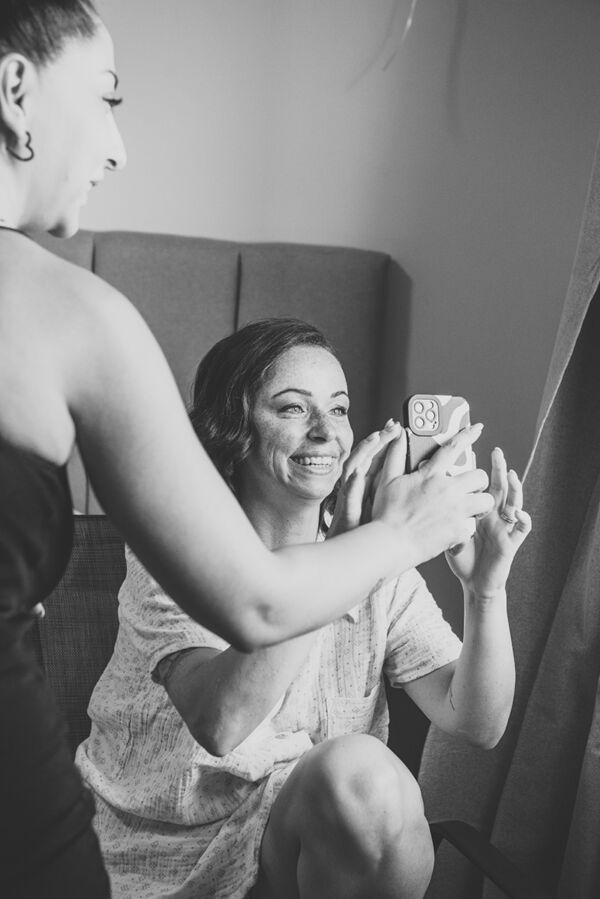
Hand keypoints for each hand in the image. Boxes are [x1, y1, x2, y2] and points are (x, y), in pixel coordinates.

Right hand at [327, 419, 401, 538]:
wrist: (346, 565)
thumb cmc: (364, 540)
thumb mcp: (379, 515)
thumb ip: (392, 496)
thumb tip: (412, 481)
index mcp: (367, 490)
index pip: (377, 460)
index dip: (385, 441)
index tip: (396, 426)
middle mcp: (357, 491)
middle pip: (367, 460)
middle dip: (378, 441)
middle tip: (390, 426)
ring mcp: (350, 501)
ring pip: (355, 471)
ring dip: (364, 454)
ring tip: (374, 439)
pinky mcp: (346, 515)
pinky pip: (348, 498)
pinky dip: (350, 486)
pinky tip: (356, 474)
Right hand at [372, 424, 494, 567]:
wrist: (390, 544)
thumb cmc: (386, 514)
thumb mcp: (386, 480)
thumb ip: (394, 454)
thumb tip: (397, 434)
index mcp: (431, 475)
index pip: (454, 447)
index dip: (468, 434)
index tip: (478, 428)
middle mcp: (448, 490)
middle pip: (480, 476)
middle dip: (477, 480)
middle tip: (468, 487)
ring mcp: (456, 511)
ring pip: (486, 500)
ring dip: (480, 503)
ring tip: (469, 507)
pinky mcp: (459, 530)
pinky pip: (473, 525)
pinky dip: (466, 527)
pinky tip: (454, 529)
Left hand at [445, 447, 531, 596]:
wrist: (473, 582)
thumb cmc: (462, 556)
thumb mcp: (449, 530)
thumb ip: (443, 511)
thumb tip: (425, 488)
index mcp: (479, 509)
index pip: (481, 483)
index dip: (480, 467)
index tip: (475, 448)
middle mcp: (494, 515)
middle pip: (499, 487)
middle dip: (499, 469)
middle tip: (496, 452)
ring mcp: (504, 527)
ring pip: (514, 502)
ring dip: (514, 488)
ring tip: (511, 474)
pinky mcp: (511, 543)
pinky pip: (522, 529)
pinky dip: (524, 519)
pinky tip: (520, 512)